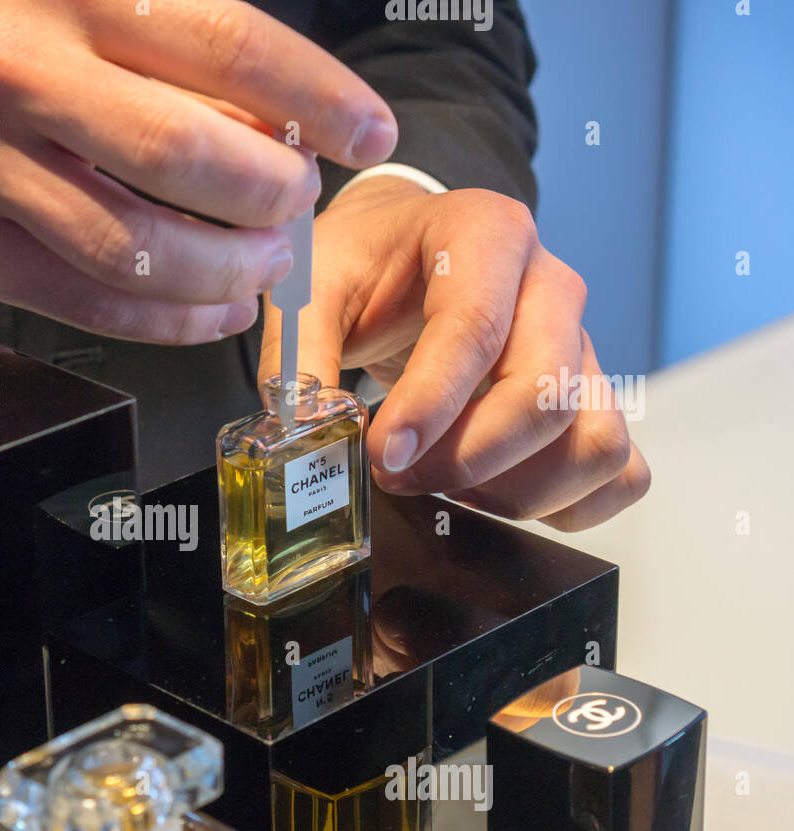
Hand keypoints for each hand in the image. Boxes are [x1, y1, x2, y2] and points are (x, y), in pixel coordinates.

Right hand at [0, 0, 397, 342]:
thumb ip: (161, 15)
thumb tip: (271, 96)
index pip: (221, 41)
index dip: (311, 95)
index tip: (368, 129)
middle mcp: (22, 76)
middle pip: (183, 156)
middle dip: (269, 194)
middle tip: (298, 203)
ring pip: (133, 248)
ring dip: (224, 272)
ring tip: (265, 267)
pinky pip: (83, 302)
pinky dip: (167, 322)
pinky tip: (214, 313)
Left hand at [260, 177, 650, 530]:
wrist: (407, 249)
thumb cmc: (367, 264)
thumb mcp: (314, 288)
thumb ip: (300, 356)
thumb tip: (304, 434)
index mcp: (486, 236)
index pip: (474, 329)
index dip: (430, 406)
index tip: (384, 455)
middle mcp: (552, 288)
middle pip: (546, 396)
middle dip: (464, 461)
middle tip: (394, 474)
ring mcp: (583, 346)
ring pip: (593, 442)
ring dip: (515, 492)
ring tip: (443, 484)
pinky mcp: (593, 398)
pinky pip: (620, 470)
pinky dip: (567, 505)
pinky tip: (496, 496)